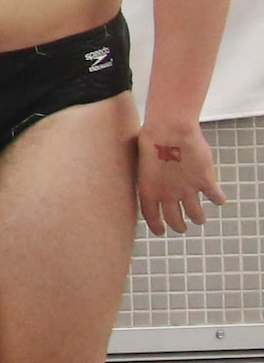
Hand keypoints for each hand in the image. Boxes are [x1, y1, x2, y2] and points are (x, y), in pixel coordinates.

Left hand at [137, 119, 225, 234]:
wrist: (169, 130)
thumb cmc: (153, 140)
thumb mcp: (144, 165)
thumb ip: (151, 178)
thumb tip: (156, 184)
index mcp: (148, 191)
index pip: (152, 217)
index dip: (157, 227)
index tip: (161, 232)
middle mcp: (168, 195)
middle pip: (175, 220)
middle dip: (179, 226)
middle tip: (182, 228)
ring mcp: (188, 190)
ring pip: (196, 214)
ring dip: (198, 218)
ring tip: (199, 219)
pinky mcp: (205, 181)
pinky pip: (216, 198)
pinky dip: (219, 199)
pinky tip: (218, 199)